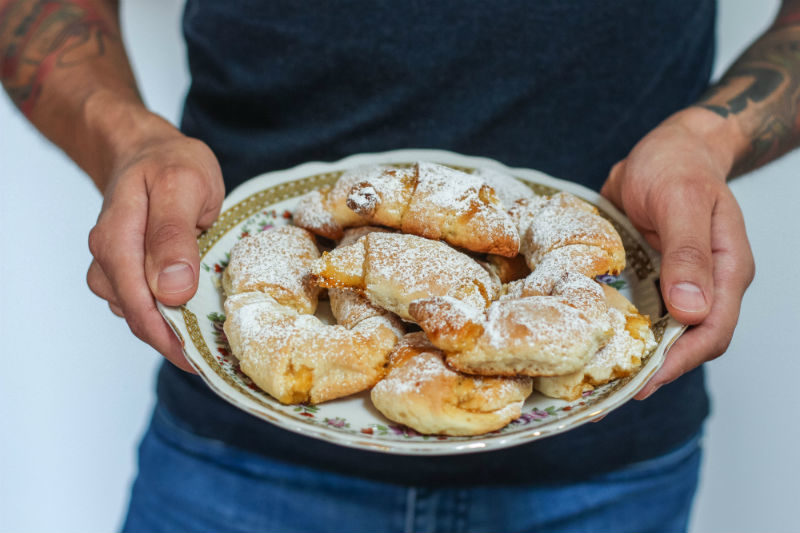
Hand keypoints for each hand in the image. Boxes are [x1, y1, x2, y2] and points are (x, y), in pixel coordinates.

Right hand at [87, 118, 224, 371]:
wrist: (147, 150)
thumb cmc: (169, 163)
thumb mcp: (182, 185)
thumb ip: (174, 235)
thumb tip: (171, 291)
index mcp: (117, 239)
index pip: (138, 303)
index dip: (170, 337)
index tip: (203, 358)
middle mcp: (108, 259)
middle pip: (138, 316)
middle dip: (176, 343)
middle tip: (218, 360)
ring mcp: (114, 268)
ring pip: (141, 314)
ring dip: (174, 332)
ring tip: (215, 343)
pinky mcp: (128, 272)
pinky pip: (146, 303)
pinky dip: (171, 316)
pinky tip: (199, 320)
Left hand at [601, 109, 754, 399]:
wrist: (669, 147)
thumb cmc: (678, 166)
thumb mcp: (681, 201)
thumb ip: (688, 252)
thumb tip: (691, 309)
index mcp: (726, 270)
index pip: (712, 331)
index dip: (680, 361)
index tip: (643, 382)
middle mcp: (705, 284)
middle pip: (689, 342)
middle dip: (654, 370)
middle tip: (609, 393)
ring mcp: (679, 284)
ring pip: (664, 333)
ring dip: (636, 357)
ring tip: (596, 380)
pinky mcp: (653, 278)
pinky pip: (641, 313)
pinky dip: (622, 331)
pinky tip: (593, 343)